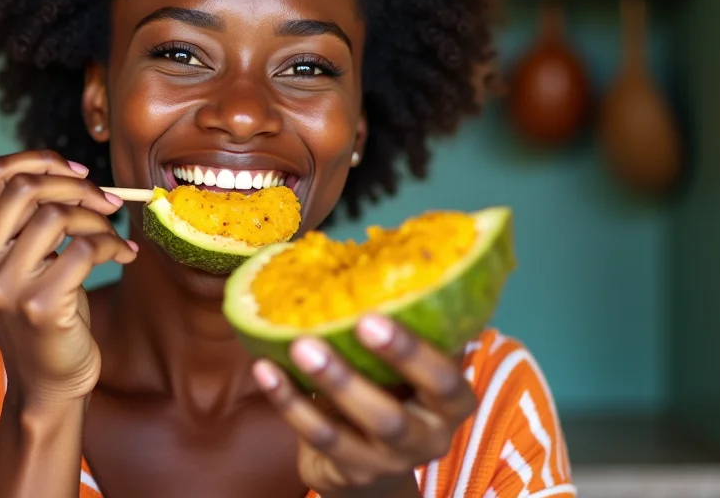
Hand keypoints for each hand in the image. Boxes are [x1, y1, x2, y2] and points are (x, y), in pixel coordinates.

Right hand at [0, 150, 137, 412]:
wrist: (47, 380)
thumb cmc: (41, 309)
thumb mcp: (16, 261)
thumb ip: (23, 218)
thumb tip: (66, 169)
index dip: (38, 161)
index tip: (75, 172)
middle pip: (24, 188)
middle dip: (76, 185)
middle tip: (106, 201)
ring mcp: (3, 288)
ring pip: (56, 215)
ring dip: (97, 218)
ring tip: (112, 235)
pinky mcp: (39, 307)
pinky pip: (84, 248)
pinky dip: (112, 244)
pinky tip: (122, 255)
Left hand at [252, 316, 477, 497]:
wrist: (370, 465)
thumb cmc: (389, 392)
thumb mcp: (405, 365)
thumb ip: (401, 323)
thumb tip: (375, 249)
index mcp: (452, 400)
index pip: (446, 377)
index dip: (414, 350)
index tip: (375, 315)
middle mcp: (429, 435)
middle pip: (400, 410)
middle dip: (377, 366)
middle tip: (353, 321)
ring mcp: (390, 460)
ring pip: (360, 426)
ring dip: (330, 381)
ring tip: (299, 344)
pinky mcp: (353, 471)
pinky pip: (321, 437)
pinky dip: (291, 402)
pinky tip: (267, 371)